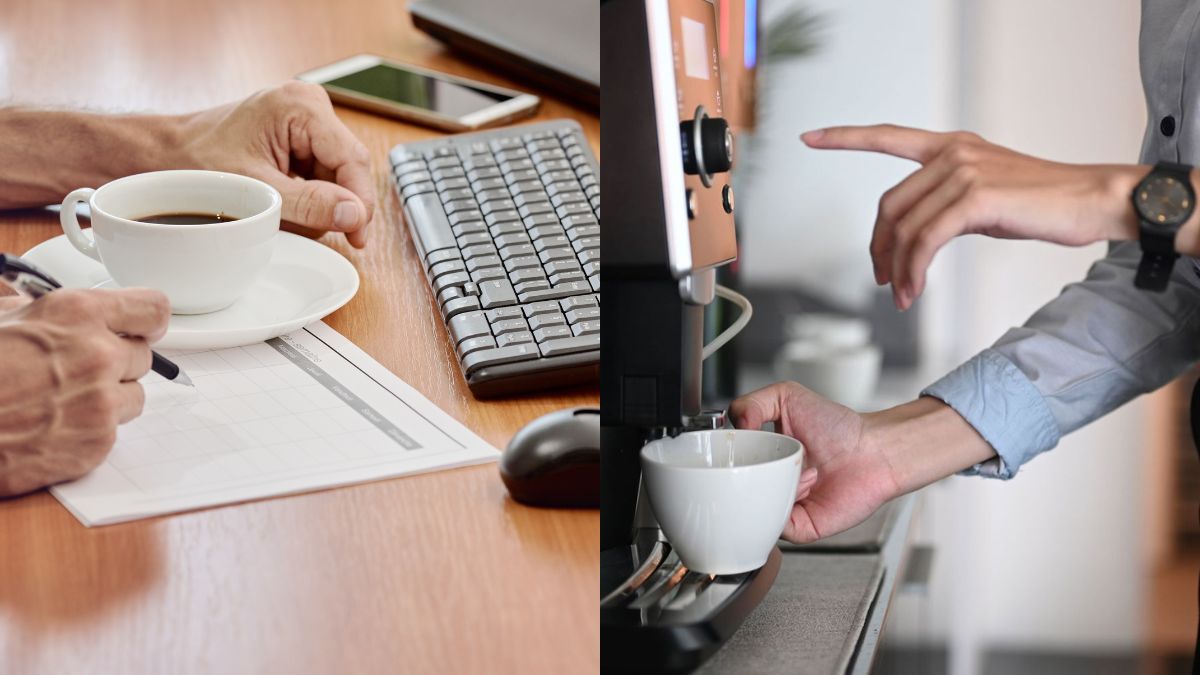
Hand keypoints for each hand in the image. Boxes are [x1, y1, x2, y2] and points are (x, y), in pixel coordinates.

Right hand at [0, 288, 168, 495]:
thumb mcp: (1, 318)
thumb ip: (42, 308)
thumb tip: (56, 306)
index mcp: (77, 313)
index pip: (152, 309)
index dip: (145, 321)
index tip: (141, 328)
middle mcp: (98, 353)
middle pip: (143, 355)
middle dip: (116, 362)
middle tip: (78, 370)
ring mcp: (102, 401)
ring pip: (134, 395)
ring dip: (108, 398)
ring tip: (60, 401)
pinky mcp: (98, 441)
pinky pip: (115, 430)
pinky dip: (91, 430)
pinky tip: (53, 426)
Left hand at [179, 82, 375, 248]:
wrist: (167, 153)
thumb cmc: (196, 161)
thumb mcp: (256, 189)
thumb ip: (310, 204)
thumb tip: (354, 215)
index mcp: (301, 106)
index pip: (352, 159)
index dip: (360, 202)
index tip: (357, 236)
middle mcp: (310, 106)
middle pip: (349, 167)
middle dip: (339, 204)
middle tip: (327, 235)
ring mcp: (307, 121)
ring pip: (338, 175)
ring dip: (321, 203)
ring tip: (290, 216)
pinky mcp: (301, 138)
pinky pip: (323, 175)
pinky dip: (311, 198)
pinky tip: (289, 207)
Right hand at [730, 382, 898, 542]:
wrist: (874, 451)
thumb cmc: (839, 428)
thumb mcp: (787, 396)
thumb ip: (752, 402)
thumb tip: (733, 424)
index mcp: (763, 459)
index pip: (730, 467)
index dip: (726, 460)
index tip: (730, 450)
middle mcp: (771, 484)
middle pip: (736, 493)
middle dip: (741, 479)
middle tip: (758, 462)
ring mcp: (784, 507)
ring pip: (756, 510)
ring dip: (770, 489)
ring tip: (797, 469)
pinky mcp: (801, 527)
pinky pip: (777, 527)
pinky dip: (784, 507)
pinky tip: (806, 485)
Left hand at [802, 124, 1148, 308]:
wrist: (1092, 201)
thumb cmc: (1042, 203)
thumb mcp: (983, 195)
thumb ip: (946, 202)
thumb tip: (917, 236)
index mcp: (950, 146)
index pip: (888, 136)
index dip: (845, 137)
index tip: (810, 137)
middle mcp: (952, 153)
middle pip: (889, 205)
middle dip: (878, 247)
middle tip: (881, 280)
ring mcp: (963, 172)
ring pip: (905, 228)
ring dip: (898, 269)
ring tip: (902, 295)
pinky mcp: (976, 198)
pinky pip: (926, 240)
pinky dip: (914, 270)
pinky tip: (915, 290)